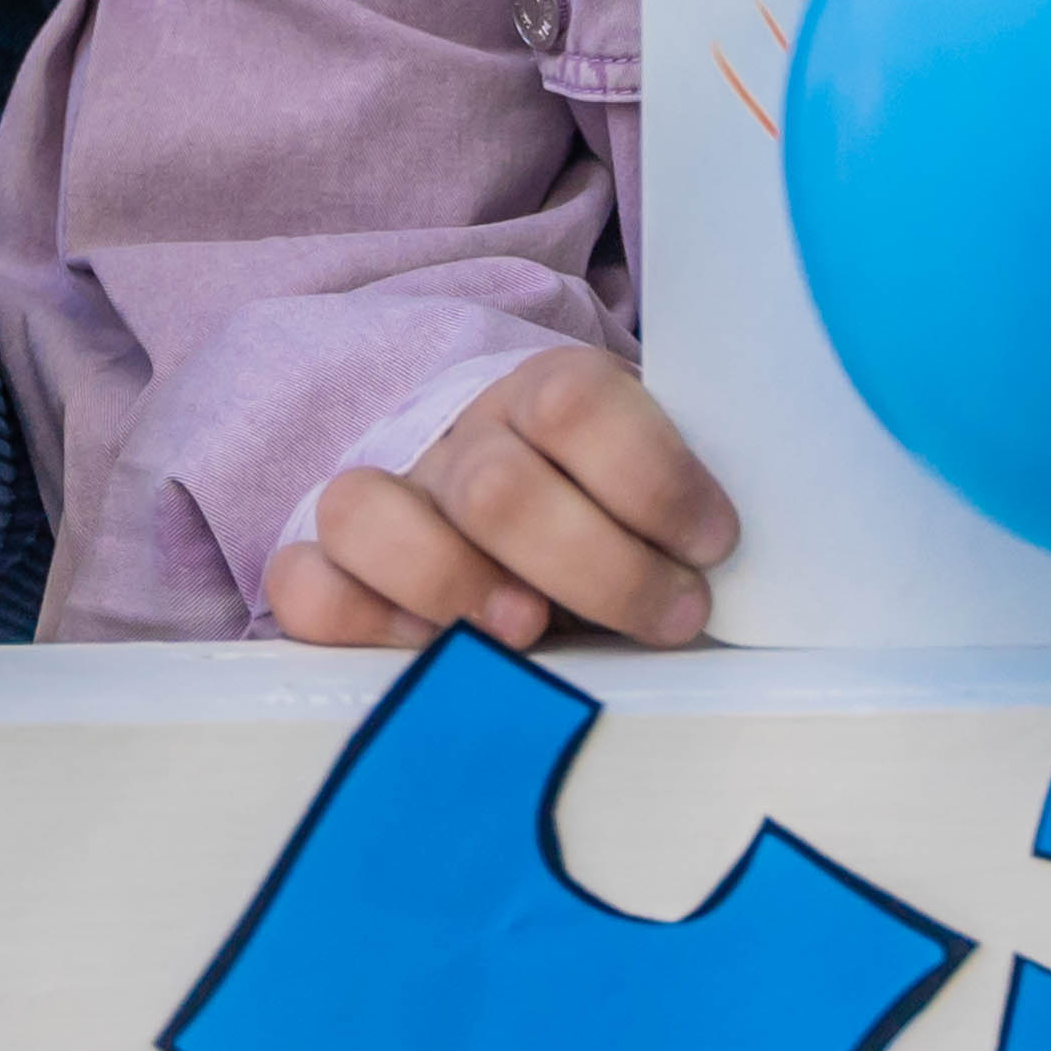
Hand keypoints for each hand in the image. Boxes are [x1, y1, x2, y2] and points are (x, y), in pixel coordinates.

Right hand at [268, 346, 737, 652]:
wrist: (504, 482)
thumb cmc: (607, 508)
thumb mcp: (660, 486)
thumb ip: (688, 510)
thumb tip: (748, 566)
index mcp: (548, 395)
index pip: (580, 406)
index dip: (653, 479)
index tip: (715, 545)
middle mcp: (459, 438)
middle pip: (498, 486)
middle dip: (595, 567)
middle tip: (670, 617)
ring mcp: (386, 496)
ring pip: (372, 514)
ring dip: (459, 587)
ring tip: (531, 636)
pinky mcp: (324, 559)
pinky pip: (302, 579)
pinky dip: (354, 618)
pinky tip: (425, 654)